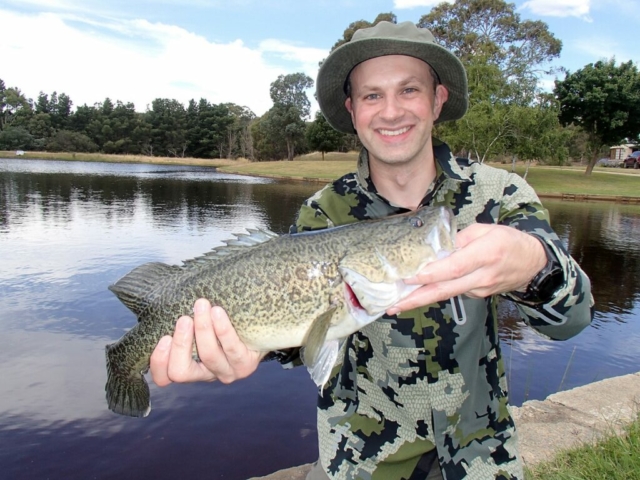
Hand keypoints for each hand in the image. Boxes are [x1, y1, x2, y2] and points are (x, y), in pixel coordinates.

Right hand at [150, 298, 263, 385]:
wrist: (257, 325)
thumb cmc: (218, 320)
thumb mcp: (195, 322)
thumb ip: (177, 318)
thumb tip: (152, 295)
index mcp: (188, 367)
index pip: (164, 377)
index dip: (159, 361)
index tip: (163, 337)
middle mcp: (205, 374)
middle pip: (182, 371)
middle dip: (180, 344)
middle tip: (184, 319)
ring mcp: (226, 372)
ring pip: (208, 357)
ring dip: (203, 329)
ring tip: (202, 305)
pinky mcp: (246, 365)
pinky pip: (232, 348)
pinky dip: (223, 329)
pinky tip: (218, 312)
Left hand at [387, 223, 546, 312]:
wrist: (534, 264)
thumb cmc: (509, 241)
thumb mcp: (487, 229)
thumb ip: (461, 238)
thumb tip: (439, 247)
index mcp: (485, 254)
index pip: (453, 268)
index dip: (430, 274)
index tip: (409, 277)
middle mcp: (481, 276)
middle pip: (445, 290)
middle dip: (417, 299)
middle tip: (394, 306)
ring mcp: (480, 289)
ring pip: (447, 294)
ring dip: (421, 299)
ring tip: (397, 303)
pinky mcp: (478, 295)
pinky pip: (454, 292)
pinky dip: (436, 292)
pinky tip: (419, 293)